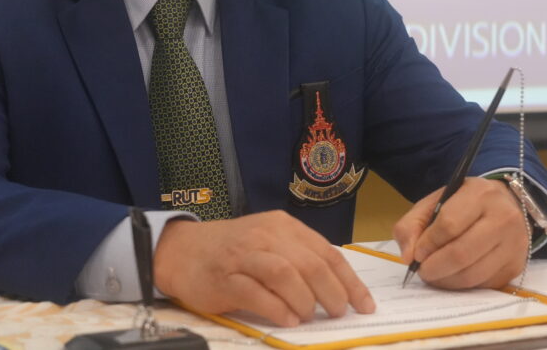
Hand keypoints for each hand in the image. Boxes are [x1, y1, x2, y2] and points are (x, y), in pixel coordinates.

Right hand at [153, 210, 375, 326]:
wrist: (181, 250)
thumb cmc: (232, 251)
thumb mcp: (269, 243)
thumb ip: (298, 257)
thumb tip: (338, 288)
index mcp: (282, 226)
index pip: (326, 252)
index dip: (349, 281)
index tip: (364, 305)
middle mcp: (265, 236)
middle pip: (310, 263)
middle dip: (332, 293)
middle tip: (337, 313)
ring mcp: (244, 256)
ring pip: (285, 274)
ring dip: (305, 300)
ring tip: (309, 316)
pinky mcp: (225, 278)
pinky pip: (257, 293)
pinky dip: (277, 309)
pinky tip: (288, 320)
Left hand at [393, 177, 528, 288]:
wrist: (506, 205)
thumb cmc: (465, 203)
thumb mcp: (436, 202)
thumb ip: (412, 224)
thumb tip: (408, 257)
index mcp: (480, 195)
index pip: (449, 224)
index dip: (428, 243)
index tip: (416, 253)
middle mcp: (503, 218)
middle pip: (461, 253)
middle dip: (434, 267)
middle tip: (422, 270)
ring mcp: (514, 244)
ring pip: (472, 274)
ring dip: (446, 280)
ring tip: (434, 274)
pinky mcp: (516, 266)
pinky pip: (483, 284)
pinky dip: (462, 285)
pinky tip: (453, 276)